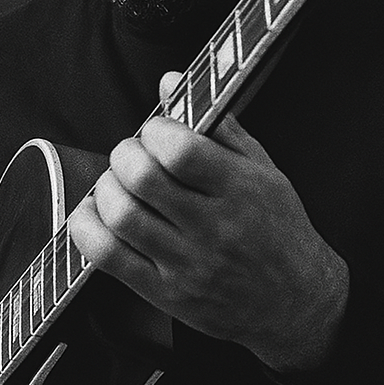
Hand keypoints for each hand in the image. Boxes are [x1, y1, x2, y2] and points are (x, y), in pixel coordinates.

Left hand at [69, 72, 348, 371]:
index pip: (181, 151)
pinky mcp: (166, 295)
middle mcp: (215, 229)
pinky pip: (108, 258)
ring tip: (117, 183)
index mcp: (242, 191)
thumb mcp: (263, 169)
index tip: (157, 130)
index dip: (156, 130)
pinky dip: (88, 228)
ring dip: (105, 188)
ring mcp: (188, 266)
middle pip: (143, 179)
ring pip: (121, 216)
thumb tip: (169, 80)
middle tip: (132, 154)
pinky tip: (94, 213)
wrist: (295, 304)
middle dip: (125, 154)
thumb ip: (216, 123)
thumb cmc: (278, 227)